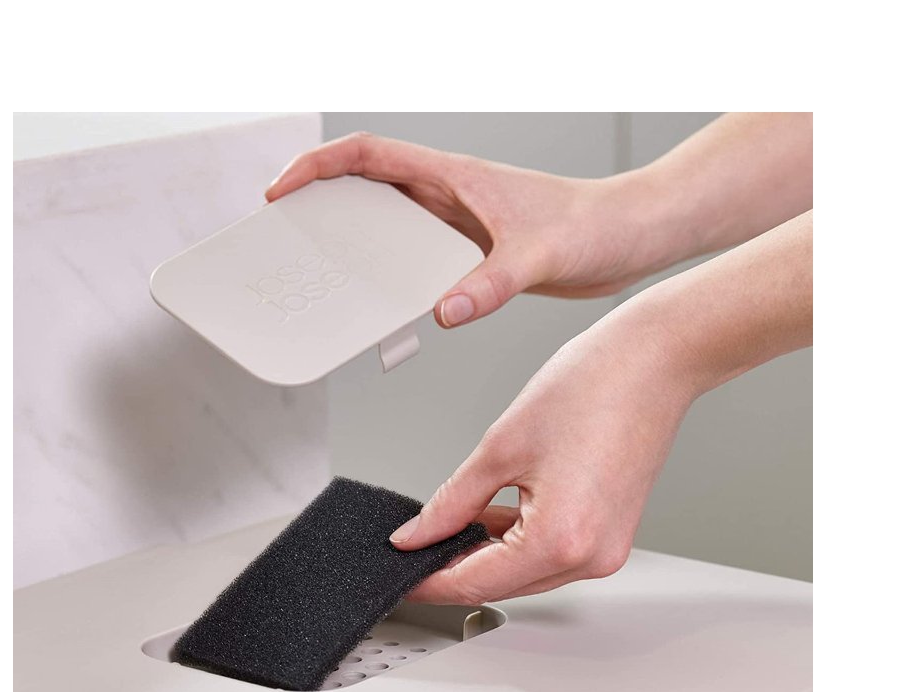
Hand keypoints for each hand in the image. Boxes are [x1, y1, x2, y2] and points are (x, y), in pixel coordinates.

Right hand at [266, 132, 664, 326]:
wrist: (631, 236)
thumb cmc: (596, 225)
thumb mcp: (539, 256)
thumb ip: (490, 284)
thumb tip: (444, 312)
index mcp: (455, 177)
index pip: (369, 155)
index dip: (318, 167)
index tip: (285, 190)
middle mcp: (451, 196)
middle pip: (366, 187)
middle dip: (321, 204)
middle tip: (290, 236)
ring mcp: (459, 224)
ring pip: (388, 224)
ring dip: (354, 242)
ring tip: (326, 272)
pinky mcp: (473, 253)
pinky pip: (416, 259)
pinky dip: (391, 275)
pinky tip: (387, 304)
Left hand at [389, 301, 693, 602]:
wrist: (655, 362)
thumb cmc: (594, 388)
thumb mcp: (500, 447)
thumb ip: (451, 503)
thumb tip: (417, 535)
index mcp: (560, 540)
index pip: (476, 583)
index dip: (431, 582)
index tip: (403, 575)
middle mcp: (589, 557)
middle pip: (503, 586)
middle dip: (456, 570)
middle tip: (418, 549)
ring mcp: (605, 551)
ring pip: (526, 575)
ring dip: (488, 557)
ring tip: (455, 524)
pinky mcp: (611, 537)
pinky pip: (552, 556)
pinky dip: (518, 544)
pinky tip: (494, 517)